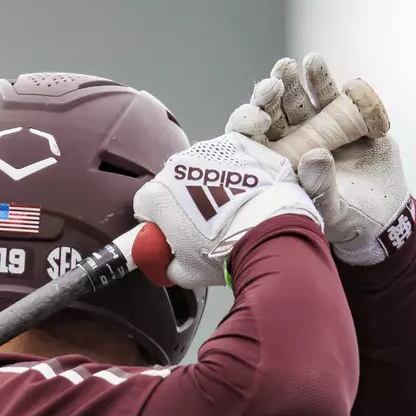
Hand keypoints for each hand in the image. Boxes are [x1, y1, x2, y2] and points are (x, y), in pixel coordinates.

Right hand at [131, 90, 322, 288]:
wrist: (270, 233)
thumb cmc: (223, 253)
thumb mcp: (183, 272)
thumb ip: (164, 262)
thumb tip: (163, 259)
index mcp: (156, 195)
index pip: (145, 205)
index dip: (158, 221)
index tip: (174, 234)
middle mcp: (176, 165)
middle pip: (173, 183)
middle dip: (184, 200)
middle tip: (207, 224)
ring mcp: (209, 149)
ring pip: (202, 167)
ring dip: (210, 183)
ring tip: (232, 208)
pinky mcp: (237, 143)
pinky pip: (229, 157)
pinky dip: (235, 171)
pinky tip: (247, 191)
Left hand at [257, 54, 412, 265]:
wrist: (382, 213)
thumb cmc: (346, 218)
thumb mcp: (332, 209)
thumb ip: (320, 186)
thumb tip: (314, 155)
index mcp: (274, 161)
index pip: (251, 137)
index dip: (250, 123)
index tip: (259, 119)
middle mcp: (290, 139)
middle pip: (273, 111)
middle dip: (273, 93)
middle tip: (278, 80)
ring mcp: (316, 125)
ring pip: (301, 98)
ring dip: (300, 80)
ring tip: (307, 63)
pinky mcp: (344, 116)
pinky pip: (334, 95)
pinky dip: (329, 82)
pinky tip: (327, 70)